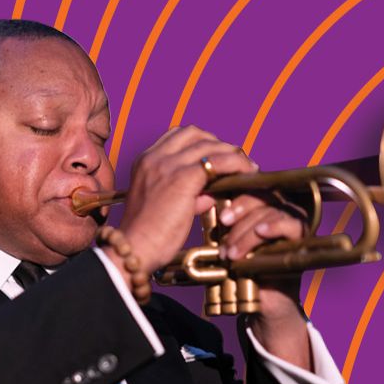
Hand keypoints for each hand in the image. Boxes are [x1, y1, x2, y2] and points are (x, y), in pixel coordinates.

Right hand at [115, 126, 257, 272]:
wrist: (136, 249)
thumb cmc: (148, 236)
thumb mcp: (163, 206)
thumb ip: (187, 193)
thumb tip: (211, 191)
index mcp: (145, 162)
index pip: (178, 136)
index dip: (202, 141)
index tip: (217, 155)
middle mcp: (154, 158)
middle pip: (195, 134)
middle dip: (218, 143)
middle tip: (236, 159)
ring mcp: (168, 166)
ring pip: (209, 145)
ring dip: (231, 153)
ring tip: (247, 167)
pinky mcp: (183, 179)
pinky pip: (218, 162)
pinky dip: (237, 164)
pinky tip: (248, 173)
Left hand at [219, 192, 311, 367]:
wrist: (264, 301)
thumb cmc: (244, 270)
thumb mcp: (228, 244)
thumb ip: (221, 225)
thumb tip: (202, 203)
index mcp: (260, 206)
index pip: (250, 188)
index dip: (234, 195)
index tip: (219, 212)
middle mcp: (278, 209)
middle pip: (262, 195)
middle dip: (240, 211)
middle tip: (224, 226)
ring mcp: (291, 221)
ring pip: (271, 211)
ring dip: (248, 231)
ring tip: (232, 252)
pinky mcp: (302, 236)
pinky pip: (291, 224)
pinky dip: (274, 226)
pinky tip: (262, 233)